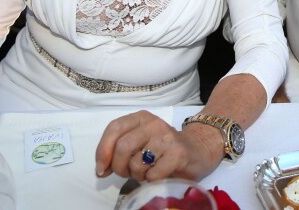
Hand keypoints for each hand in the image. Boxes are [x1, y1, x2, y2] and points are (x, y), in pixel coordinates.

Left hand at [95, 110, 224, 181]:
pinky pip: (152, 174)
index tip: (102, 169)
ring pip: (136, 163)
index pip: (114, 128)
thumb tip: (101, 169)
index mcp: (141, 117)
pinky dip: (151, 180)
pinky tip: (159, 173)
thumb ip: (118, 150)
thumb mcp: (139, 141)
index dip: (103, 150)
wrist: (197, 149)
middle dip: (119, 167)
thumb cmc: (162, 148)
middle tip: (126, 173)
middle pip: (122, 147)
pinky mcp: (178, 153)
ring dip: (137, 175)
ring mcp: (167, 137)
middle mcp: (153, 123)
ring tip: (146, 171)